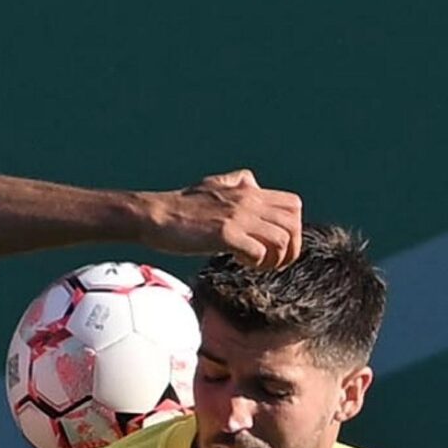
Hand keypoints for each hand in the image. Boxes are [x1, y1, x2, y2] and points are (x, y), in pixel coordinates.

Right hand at [140, 171, 302, 269]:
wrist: (154, 215)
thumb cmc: (180, 205)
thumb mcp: (214, 184)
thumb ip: (237, 182)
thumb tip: (252, 183)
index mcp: (249, 190)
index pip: (293, 204)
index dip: (293, 228)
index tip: (277, 244)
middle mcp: (248, 201)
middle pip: (293, 224)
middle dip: (291, 248)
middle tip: (274, 262)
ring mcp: (238, 217)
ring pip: (281, 240)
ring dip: (274, 259)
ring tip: (257, 265)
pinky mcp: (225, 234)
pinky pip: (258, 252)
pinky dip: (255, 262)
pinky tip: (240, 262)